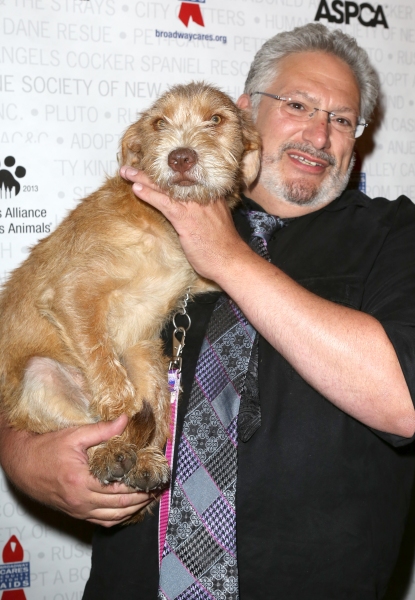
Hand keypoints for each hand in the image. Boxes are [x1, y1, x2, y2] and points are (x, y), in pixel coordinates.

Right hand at [0, 414, 152, 526]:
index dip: (140, 485)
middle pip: (120, 505)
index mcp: (81, 481)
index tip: (154, 477)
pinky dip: (118, 517)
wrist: (22, 465)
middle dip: (142, 498)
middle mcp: (80, 500)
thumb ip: (101, 430)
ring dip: (134, 509)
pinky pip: (101, 521)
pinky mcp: (75, 512)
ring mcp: (78, 510)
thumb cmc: (45, 449)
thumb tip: (125, 420)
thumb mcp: (74, 435)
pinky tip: (129, 508)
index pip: (119, 488)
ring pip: (113, 517)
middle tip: (158, 488)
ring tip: (149, 498)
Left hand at [120, 166, 251, 284]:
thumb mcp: (215, 222)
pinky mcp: (186, 218)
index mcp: (209, 194)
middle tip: (130, 167)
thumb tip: (192, 212)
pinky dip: (149, 194)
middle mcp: (201, 195)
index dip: (164, 174)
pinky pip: (164, 202)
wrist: (232, 260)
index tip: (150, 170)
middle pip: (172, 179)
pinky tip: (136, 189)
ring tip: (126, 172)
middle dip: (150, 172)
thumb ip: (204, 212)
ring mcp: (193, 206)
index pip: (183, 179)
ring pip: (164, 187)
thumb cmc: (224, 246)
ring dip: (142, 179)